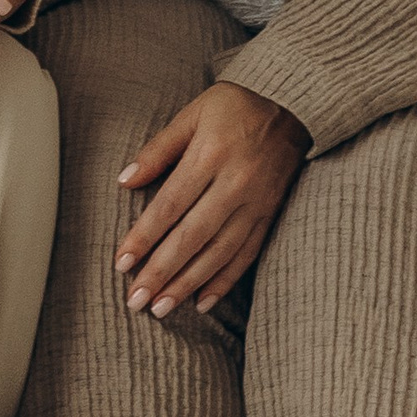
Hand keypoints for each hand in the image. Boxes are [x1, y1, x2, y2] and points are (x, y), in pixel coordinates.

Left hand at [114, 82, 309, 317]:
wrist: (294, 108)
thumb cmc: (234, 107)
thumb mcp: (193, 113)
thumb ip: (159, 149)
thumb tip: (124, 181)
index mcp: (210, 154)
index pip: (170, 204)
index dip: (145, 236)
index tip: (121, 263)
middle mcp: (235, 183)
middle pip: (192, 236)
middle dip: (161, 272)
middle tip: (136, 301)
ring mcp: (255, 204)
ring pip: (218, 253)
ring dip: (188, 284)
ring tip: (161, 308)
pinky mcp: (269, 216)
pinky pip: (246, 255)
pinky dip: (224, 281)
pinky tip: (202, 302)